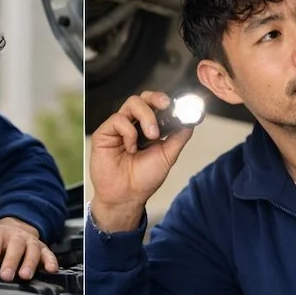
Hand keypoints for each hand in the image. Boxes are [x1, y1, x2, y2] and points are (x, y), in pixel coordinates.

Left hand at [0, 217, 58, 281]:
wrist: (11, 231)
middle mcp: (15, 237)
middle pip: (14, 246)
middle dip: (10, 262)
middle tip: (6, 276)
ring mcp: (30, 242)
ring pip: (32, 250)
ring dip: (30, 263)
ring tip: (25, 276)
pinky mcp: (43, 249)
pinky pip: (49, 254)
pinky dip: (51, 261)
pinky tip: (51, 270)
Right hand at [89, 91, 194, 232]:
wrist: (126, 197)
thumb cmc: (143, 180)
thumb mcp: (168, 156)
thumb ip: (178, 137)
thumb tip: (191, 120)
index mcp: (148, 128)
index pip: (155, 105)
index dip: (165, 101)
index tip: (176, 105)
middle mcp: (133, 125)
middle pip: (143, 98)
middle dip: (156, 98)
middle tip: (165, 106)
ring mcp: (118, 128)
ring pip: (132, 103)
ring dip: (146, 116)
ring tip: (151, 136)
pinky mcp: (104, 133)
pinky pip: (118, 119)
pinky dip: (129, 132)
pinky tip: (130, 148)